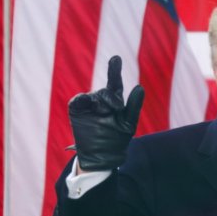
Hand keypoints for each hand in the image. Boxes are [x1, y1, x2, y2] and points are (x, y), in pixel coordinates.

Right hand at [68, 56, 144, 170]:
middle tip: (116, 108)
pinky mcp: (77, 110)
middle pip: (106, 91)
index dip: (114, 70)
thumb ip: (133, 106)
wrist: (100, 157)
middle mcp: (101, 100)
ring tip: (104, 112)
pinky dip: (82, 100)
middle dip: (111, 98)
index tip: (116, 58)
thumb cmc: (117, 140)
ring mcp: (88, 104)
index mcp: (115, 101)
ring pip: (93, 96)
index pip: (115, 83)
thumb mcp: (129, 124)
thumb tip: (139, 87)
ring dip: (99, 102)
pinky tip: (87, 102)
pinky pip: (78, 100)